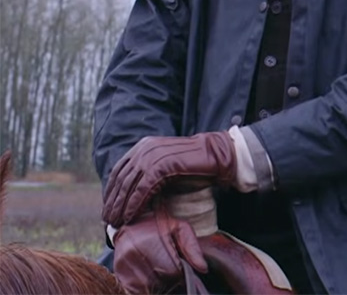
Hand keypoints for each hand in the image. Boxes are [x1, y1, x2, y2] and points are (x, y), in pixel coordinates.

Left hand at [103, 132, 236, 226]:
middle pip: (120, 179)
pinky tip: (130, 218)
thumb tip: (133, 194)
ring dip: (120, 207)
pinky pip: (142, 190)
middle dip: (112, 201)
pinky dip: (134, 206)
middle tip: (107, 220)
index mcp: (143, 146)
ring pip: (128, 186)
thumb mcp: (166, 165)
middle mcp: (144, 149)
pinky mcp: (161, 167)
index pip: (119, 170)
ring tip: (115, 223)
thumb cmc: (195, 163)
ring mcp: (152, 157)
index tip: (108, 207)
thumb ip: (149, 172)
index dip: (111, 191)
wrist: (217, 155)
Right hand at [112, 205, 207, 293]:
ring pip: (148, 287)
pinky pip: (134, 289)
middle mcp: (133, 254)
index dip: (181, 272)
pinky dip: (145, 287)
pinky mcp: (118, 273)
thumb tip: (203, 268)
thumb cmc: (159, 224)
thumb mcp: (180, 228)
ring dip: (158, 284)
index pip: (172, 270)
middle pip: (160, 280)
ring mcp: (123, 265)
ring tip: (161, 271)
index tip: (182, 267)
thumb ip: (192, 247)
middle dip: (170, 279)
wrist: (131, 221)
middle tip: (173, 270)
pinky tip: (150, 277)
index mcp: (150, 242)